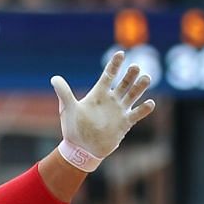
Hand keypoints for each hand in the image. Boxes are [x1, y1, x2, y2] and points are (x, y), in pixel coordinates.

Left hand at [50, 51, 154, 172]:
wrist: (81, 149)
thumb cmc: (73, 129)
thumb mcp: (68, 109)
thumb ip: (64, 92)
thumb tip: (54, 78)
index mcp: (98, 94)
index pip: (108, 75)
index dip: (115, 65)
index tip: (121, 53)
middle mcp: (111, 100)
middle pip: (124, 83)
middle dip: (130, 75)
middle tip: (135, 67)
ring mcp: (119, 111)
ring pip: (133, 95)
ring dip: (140, 87)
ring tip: (146, 78)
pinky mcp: (125, 123)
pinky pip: (137, 114)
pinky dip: (144, 109)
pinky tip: (150, 103)